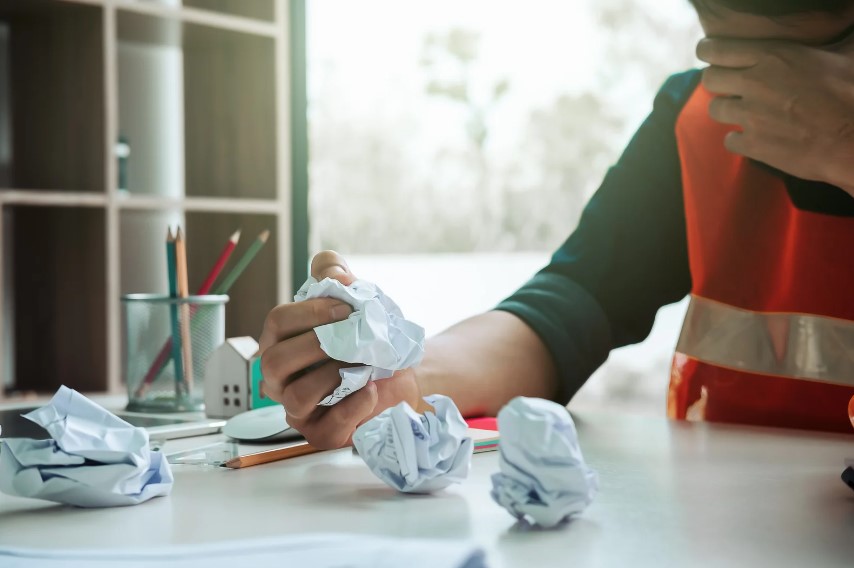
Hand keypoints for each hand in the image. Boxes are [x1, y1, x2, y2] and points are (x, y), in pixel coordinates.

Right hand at [258, 251, 421, 448]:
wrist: (399, 372)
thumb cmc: (366, 337)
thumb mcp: (354, 300)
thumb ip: (336, 274)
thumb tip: (331, 267)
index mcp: (281, 341)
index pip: (278, 322)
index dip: (310, 312)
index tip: (346, 308)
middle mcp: (280, 378)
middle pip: (275, 361)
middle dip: (316, 344)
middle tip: (351, 336)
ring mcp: (297, 409)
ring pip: (296, 397)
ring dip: (330, 376)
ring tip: (359, 364)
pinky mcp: (321, 433)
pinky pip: (324, 428)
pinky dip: (350, 407)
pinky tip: (369, 389)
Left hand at [697, 35, 853, 196]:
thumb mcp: (843, 54)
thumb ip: (828, 40)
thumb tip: (842, 20)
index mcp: (773, 55)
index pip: (716, 50)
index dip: (708, 51)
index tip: (709, 54)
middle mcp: (755, 83)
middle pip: (709, 79)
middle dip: (717, 81)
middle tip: (730, 85)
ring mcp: (751, 116)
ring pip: (714, 109)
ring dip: (727, 110)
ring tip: (746, 111)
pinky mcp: (753, 145)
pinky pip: (728, 141)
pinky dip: (739, 140)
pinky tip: (755, 137)